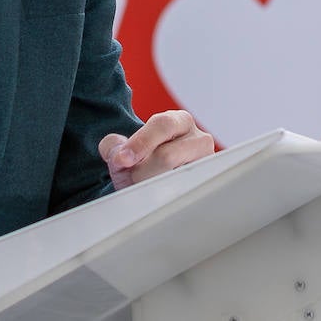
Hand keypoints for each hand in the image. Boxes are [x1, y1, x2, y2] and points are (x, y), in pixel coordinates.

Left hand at [97, 110, 214, 189]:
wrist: (153, 184)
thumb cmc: (142, 163)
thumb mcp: (123, 152)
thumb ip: (113, 147)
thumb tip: (118, 155)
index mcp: (179, 121)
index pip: (162, 125)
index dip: (140, 142)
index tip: (122, 159)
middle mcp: (199, 139)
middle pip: (167, 156)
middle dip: (142, 171)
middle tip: (132, 181)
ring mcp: (207, 164)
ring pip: (175, 178)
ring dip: (153, 188)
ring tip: (146, 190)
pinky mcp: (207, 185)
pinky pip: (183, 194)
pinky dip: (164, 199)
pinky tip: (159, 198)